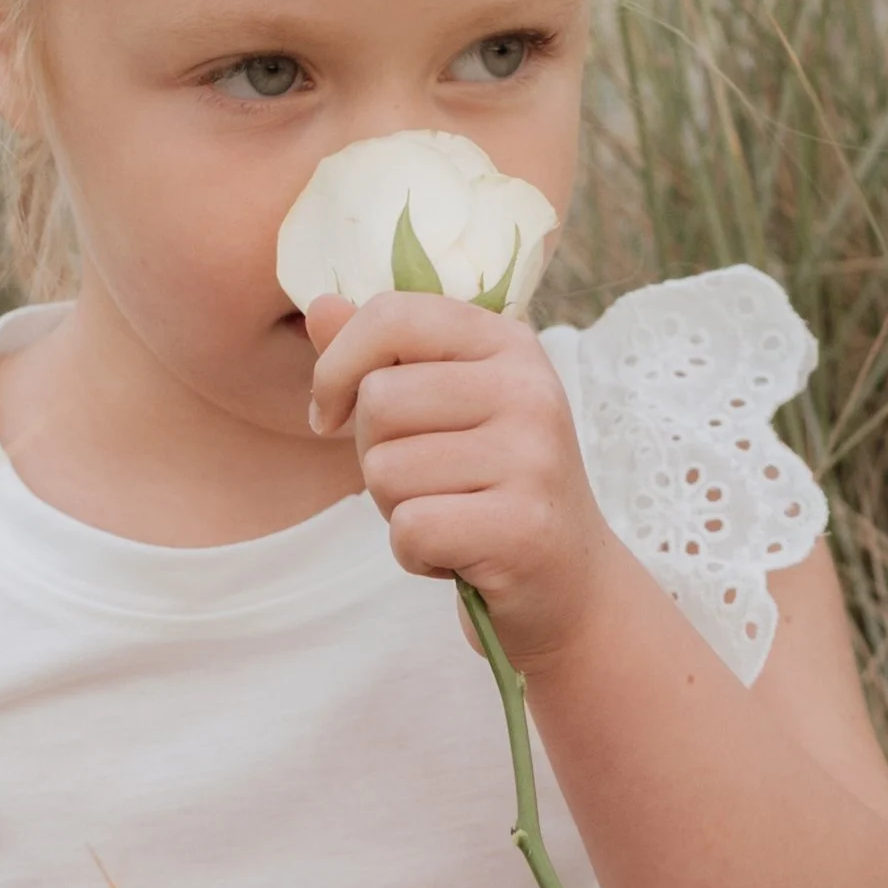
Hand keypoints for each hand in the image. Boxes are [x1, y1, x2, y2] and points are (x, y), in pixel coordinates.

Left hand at [307, 291, 621, 672]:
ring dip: (396, 509)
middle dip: (375, 453)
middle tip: (427, 482)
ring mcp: (532, 457)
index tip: (331, 412)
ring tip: (450, 515)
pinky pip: (409, 528)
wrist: (567, 582)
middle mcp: (528, 388)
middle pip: (378, 401)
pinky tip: (456, 554)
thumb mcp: (444, 408)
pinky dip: (414, 555)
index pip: (393, 316)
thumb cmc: (488, 487)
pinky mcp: (522, 526)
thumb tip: (320, 305)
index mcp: (508, 343)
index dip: (337, 365)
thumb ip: (383, 355)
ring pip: (385, 470)